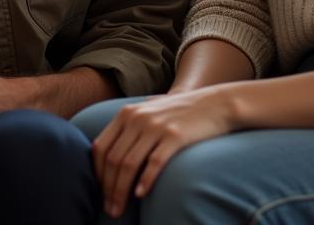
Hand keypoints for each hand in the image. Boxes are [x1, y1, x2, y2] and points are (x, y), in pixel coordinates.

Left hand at [91, 88, 236, 217]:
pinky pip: (154, 162)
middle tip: (110, 210)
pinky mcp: (175, 136)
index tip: (101, 192)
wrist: (215, 103)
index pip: (101, 147)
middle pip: (113, 159)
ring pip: (129, 164)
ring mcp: (156, 126)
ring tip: (120, 209)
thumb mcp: (150, 110)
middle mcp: (137, 118)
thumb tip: (112, 143)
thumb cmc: (181, 111)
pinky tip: (141, 195)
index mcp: (127, 113)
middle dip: (108, 189)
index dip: (97, 174)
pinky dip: (145, 181)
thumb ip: (132, 122)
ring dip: (121, 191)